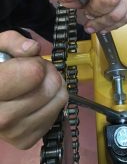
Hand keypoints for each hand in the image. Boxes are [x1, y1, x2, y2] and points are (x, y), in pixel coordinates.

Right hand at [0, 31, 67, 148]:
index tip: (30, 62)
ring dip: (54, 89)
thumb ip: (13, 42)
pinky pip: (54, 118)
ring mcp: (12, 132)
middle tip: (38, 71)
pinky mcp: (24, 141)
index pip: (34, 74)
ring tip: (39, 84)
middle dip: (50, 73)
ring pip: (57, 103)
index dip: (38, 63)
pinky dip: (51, 106)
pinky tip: (37, 100)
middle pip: (50, 88)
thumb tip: (33, 49)